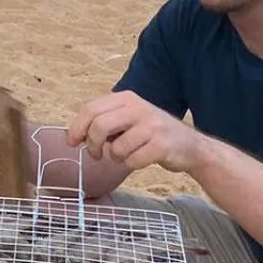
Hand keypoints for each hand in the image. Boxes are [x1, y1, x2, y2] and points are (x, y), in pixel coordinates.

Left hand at [67, 91, 202, 173]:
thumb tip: (75, 136)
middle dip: (92, 144)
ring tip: (124, 155)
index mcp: (127, 98)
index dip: (77, 127)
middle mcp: (139, 107)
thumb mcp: (129, 118)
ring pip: (116, 147)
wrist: (191, 146)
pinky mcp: (162, 145)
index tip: (72, 142)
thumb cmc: (152, 134)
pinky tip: (140, 159)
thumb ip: (105, 121)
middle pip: (99, 126)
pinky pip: (132, 160)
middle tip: (95, 154)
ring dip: (115, 157)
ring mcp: (152, 125)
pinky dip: (131, 164)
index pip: (90, 109)